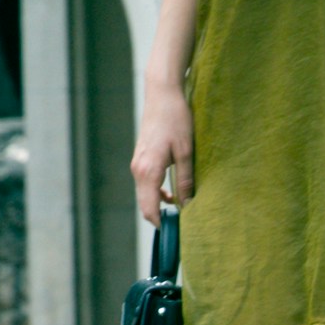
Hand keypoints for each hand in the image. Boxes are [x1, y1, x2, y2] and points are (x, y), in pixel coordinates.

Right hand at [132, 72, 194, 215]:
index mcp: (148, 171)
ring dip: (159, 204)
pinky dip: (156, 193)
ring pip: (144, 195)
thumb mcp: (186, 151)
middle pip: (145, 205)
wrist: (162, 94)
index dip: (161, 224)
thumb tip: (187, 204)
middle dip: (160, 217)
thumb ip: (185, 180)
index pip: (149, 209)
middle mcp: (137, 170)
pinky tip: (172, 192)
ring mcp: (137, 164)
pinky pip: (145, 184)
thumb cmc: (176, 119)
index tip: (177, 231)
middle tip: (182, 223)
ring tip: (181, 207)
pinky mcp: (140, 158)